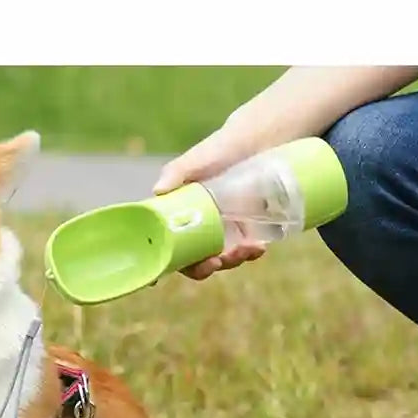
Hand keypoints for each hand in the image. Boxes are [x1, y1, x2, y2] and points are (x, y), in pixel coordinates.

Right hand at [153, 128, 266, 280]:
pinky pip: (245, 251)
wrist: (255, 141)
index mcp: (179, 216)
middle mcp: (197, 229)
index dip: (168, 263)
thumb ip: (177, 171)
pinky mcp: (245, 231)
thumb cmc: (219, 149)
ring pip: (221, 259)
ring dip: (232, 260)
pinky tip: (258, 248)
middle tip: (216, 260)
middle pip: (194, 260)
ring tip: (247, 248)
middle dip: (204, 267)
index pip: (168, 247)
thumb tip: (159, 189)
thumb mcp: (197, 159)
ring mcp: (222, 233)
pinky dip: (250, 253)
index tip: (168, 275)